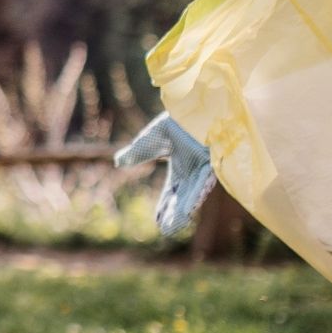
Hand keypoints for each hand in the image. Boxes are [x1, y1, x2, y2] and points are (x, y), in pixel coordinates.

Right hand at [115, 113, 215, 237]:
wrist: (195, 101)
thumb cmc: (178, 118)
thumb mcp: (151, 138)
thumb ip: (137, 152)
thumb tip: (118, 162)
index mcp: (182, 168)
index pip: (172, 194)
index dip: (165, 208)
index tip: (159, 224)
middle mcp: (194, 171)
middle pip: (183, 199)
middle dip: (175, 215)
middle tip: (167, 231)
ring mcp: (205, 167)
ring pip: (195, 193)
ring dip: (186, 209)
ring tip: (177, 225)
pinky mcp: (214, 160)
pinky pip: (204, 180)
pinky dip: (196, 194)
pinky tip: (188, 207)